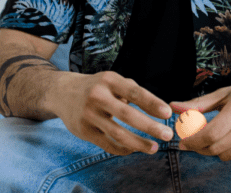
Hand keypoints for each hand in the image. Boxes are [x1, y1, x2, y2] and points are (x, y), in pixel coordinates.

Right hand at [51, 70, 173, 155]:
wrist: (63, 92)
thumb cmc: (97, 87)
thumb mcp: (112, 80)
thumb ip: (132, 91)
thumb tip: (158, 108)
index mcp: (109, 80)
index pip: (134, 92)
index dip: (152, 103)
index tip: (167, 113)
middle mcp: (97, 96)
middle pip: (127, 115)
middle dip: (150, 126)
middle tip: (167, 135)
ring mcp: (89, 114)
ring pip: (118, 133)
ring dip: (138, 143)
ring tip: (154, 147)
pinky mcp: (83, 131)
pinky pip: (107, 144)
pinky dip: (123, 149)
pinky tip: (134, 149)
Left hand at [171, 79, 230, 162]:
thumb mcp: (226, 93)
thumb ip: (199, 103)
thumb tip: (174, 107)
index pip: (211, 133)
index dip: (193, 141)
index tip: (183, 141)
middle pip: (216, 148)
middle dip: (199, 148)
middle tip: (192, 143)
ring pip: (226, 156)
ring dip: (213, 151)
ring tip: (214, 138)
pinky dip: (228, 153)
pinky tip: (230, 140)